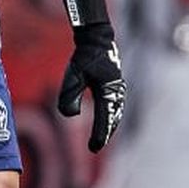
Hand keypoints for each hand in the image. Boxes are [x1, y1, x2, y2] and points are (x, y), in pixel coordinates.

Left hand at [57, 0, 126, 152]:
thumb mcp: (73, 76)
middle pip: (112, 119)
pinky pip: (115, 106)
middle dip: (104, 134)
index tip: (93, 148)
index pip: (104, 119)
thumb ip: (70, 96)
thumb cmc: (84, 57)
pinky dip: (110, 116)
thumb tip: (70, 116)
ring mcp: (118, 89)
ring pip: (115, 113)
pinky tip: (105, 122)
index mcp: (108, 91)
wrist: (97, 39)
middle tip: (94, 147)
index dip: (99, 135)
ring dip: (109, 126)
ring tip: (100, 138)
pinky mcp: (116, 86)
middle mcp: (117, 92)